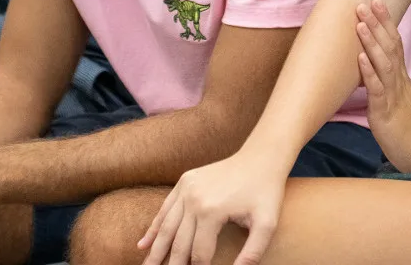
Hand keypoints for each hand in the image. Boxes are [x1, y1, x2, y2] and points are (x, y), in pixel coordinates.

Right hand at [138, 151, 288, 264]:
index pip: (199, 253)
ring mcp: (186, 188)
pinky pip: (166, 208)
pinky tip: (144, 244)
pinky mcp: (185, 181)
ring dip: (155, 251)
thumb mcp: (266, 224)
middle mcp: (193, 199)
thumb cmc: (266, 191)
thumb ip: (252, 253)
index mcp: (211, 211)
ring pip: (166, 227)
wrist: (261, 157)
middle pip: (178, 243)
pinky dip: (154, 227)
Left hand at [356, 0, 410, 173]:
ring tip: (360, 22)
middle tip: (366, 2)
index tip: (377, 1)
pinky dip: (369, 71)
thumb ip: (387, 79)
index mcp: (400, 76)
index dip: (386, 21)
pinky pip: (376, 88)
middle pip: (389, 46)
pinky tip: (361, 57)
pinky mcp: (384, 110)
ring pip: (382, 62)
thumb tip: (372, 63)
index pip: (394, 42)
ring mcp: (392, 93)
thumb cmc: (407, 126)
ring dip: (371, 41)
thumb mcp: (397, 97)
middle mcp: (398, 80)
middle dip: (377, 23)